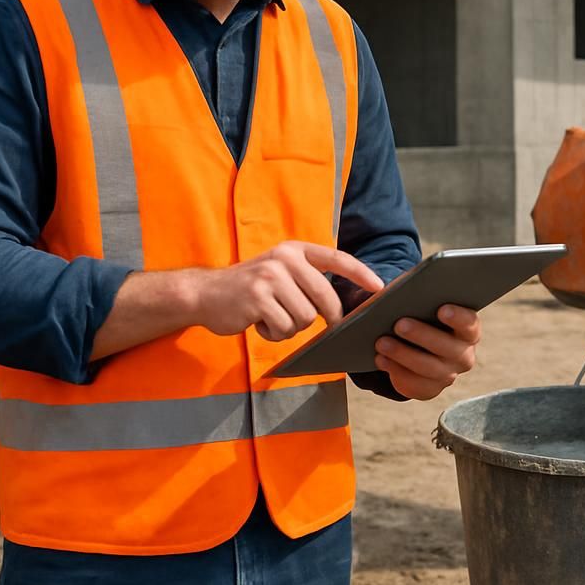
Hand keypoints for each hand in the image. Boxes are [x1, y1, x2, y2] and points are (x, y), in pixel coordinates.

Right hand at [195, 241, 383, 341]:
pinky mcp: (258, 298)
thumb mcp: (279, 273)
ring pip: (305, 318)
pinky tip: (259, 323)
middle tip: (323, 327)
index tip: (380, 287)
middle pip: (326, 298)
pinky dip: (274, 333)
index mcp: (294, 250)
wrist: (205, 294)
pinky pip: (285, 328)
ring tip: (272, 318)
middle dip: (327, 319)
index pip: (336, 258)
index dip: (360, 273)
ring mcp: (270, 277)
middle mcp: (284, 258)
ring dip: (291, 327)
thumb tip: (340, 306)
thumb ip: (306, 280)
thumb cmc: (248, 289)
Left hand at [375, 305, 480, 399]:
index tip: (442, 309)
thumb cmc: (421, 316)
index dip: (458, 318)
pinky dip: (395, 371)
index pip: (470, 324)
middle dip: (422, 336)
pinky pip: (415, 384)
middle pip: (448, 348)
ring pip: (429, 368)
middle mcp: (463, 355)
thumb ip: (420, 298)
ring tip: (382, 342)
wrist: (417, 346)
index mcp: (468, 330)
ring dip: (403, 354)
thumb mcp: (423, 305)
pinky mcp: (430, 388)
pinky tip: (380, 359)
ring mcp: (448, 374)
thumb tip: (401, 293)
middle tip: (400, 324)